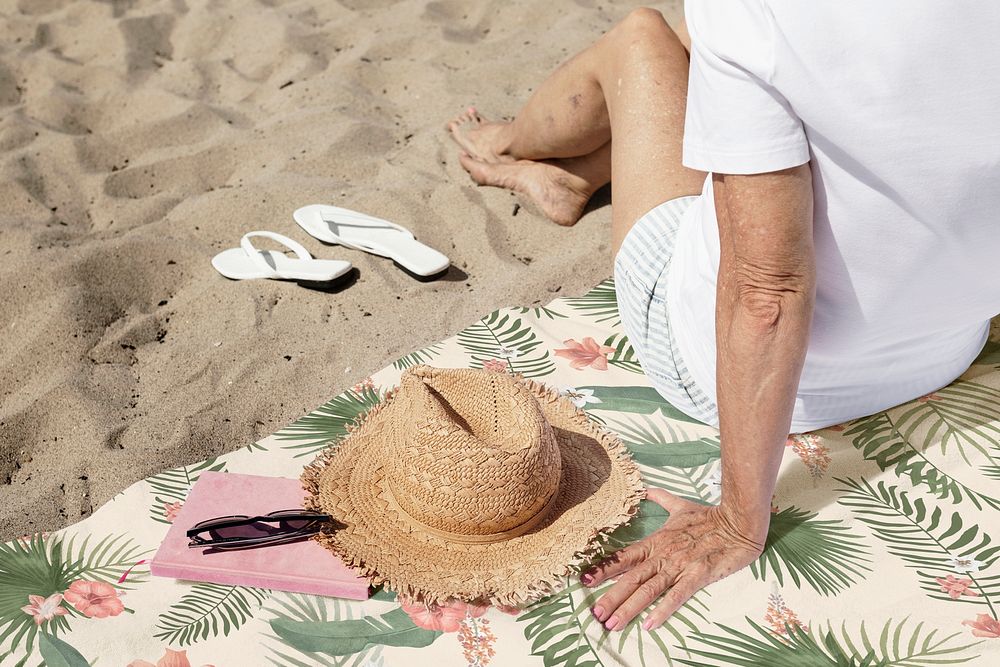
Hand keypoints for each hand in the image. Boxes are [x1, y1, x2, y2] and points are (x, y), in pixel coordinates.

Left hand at [580, 488, 765, 631]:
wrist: (738, 521)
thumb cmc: (709, 516)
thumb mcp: (681, 506)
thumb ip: (662, 499)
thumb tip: (647, 489)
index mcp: (657, 541)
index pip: (624, 557)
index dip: (604, 569)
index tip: (584, 580)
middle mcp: (663, 554)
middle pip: (631, 578)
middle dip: (610, 596)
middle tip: (594, 613)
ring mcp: (679, 565)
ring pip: (648, 590)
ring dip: (629, 607)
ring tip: (613, 623)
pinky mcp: (698, 575)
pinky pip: (677, 596)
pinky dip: (663, 610)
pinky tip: (650, 624)